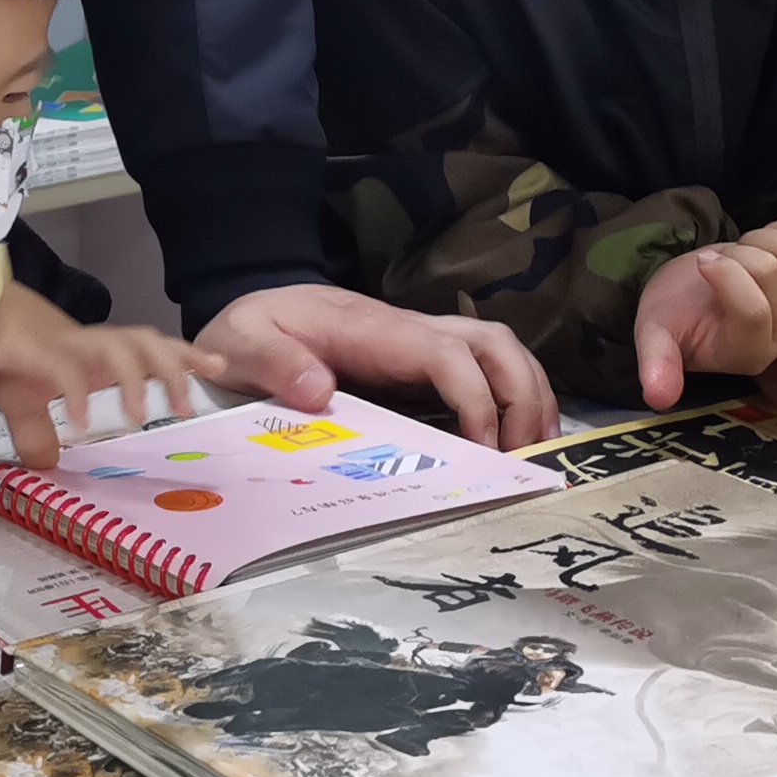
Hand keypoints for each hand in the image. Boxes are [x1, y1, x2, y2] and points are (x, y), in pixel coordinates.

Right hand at [0, 287, 220, 466]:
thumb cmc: (1, 354)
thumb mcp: (24, 404)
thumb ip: (38, 434)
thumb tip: (46, 465)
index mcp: (93, 354)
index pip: (149, 348)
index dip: (184, 356)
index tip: (219, 367)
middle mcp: (88, 345)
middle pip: (144, 343)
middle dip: (173, 369)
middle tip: (186, 406)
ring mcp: (64, 344)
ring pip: (116, 347)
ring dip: (133, 378)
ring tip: (138, 415)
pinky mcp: (35, 349)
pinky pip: (66, 369)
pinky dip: (78, 393)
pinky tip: (82, 420)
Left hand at [198, 283, 557, 449]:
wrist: (251, 319)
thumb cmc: (249, 330)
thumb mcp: (241, 342)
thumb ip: (273, 361)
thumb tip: (318, 390)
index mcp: (372, 329)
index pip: (445, 353)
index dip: (475, 397)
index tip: (483, 448)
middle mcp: (408, 332)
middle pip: (493, 343)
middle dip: (523, 394)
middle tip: (525, 457)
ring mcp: (419, 347)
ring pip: (498, 352)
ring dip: (529, 396)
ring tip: (536, 454)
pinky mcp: (419, 368)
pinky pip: (480, 374)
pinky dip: (511, 402)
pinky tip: (515, 444)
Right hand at [632, 220, 776, 442]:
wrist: (694, 290)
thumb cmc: (674, 313)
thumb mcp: (653, 335)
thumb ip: (657, 363)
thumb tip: (656, 397)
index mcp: (749, 354)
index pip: (754, 311)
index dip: (725, 275)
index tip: (702, 263)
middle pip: (773, 273)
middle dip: (736, 254)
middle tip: (717, 262)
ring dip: (757, 239)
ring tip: (737, 254)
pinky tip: (760, 245)